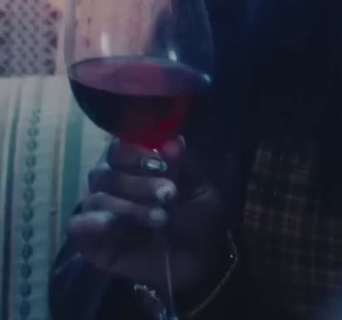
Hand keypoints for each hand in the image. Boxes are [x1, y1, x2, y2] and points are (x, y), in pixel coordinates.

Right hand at [67, 138, 228, 294]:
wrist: (200, 260)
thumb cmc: (198, 217)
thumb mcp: (200, 189)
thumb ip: (184, 165)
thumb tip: (172, 142)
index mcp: (135, 166)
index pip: (119, 147)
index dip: (135, 152)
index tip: (162, 163)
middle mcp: (112, 184)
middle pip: (106, 172)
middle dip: (139, 182)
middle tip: (169, 194)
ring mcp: (98, 211)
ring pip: (97, 198)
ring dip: (130, 206)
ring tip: (162, 218)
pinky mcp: (89, 240)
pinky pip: (79, 225)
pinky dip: (95, 222)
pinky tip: (115, 226)